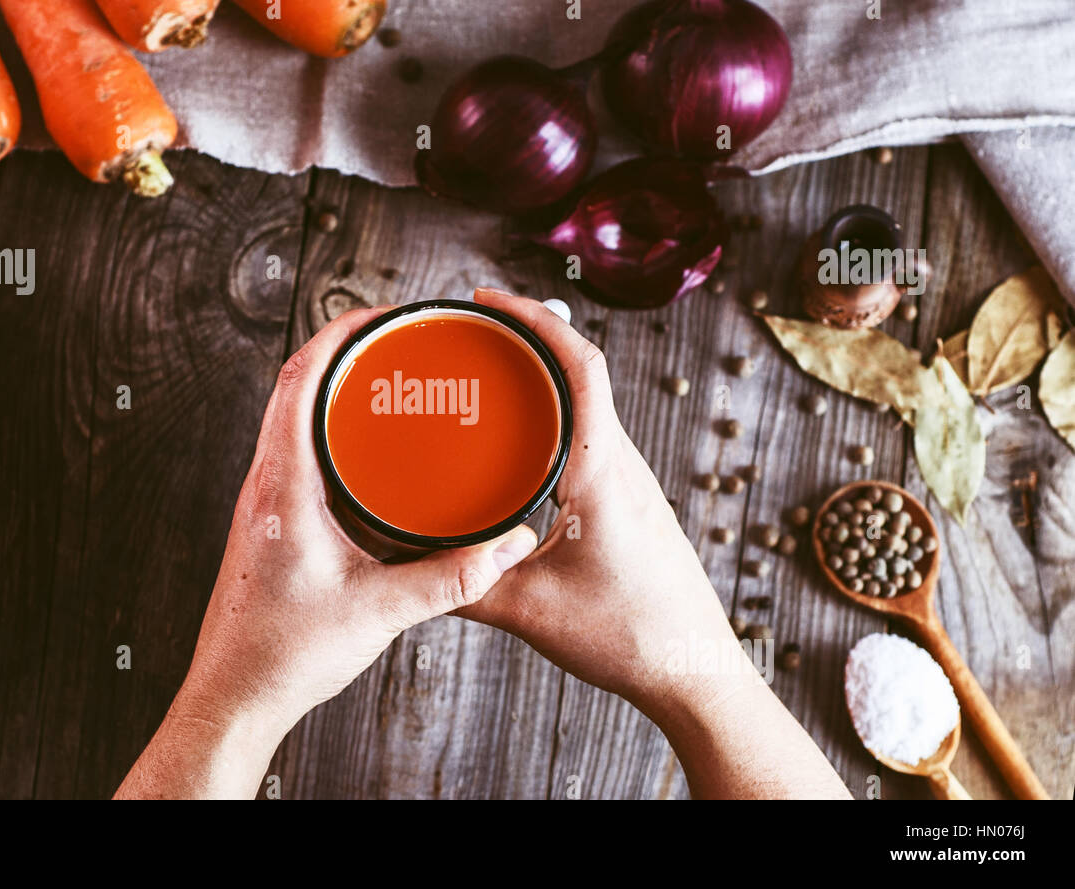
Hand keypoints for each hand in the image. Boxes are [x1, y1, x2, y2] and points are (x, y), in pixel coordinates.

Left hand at [116, 305, 536, 798]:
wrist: (234, 695)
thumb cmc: (284, 653)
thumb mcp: (379, 611)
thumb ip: (450, 578)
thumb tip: (509, 547)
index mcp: (283, 486)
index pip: (298, 379)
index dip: (339, 333)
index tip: (384, 316)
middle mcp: (264, 483)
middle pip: (291, 385)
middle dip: (342, 348)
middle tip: (396, 337)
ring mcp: (262, 502)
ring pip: (287, 416)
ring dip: (330, 386)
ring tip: (384, 378)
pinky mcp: (269, 522)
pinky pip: (293, 450)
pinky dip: (326, 427)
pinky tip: (366, 450)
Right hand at [458, 290, 847, 797]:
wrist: (694, 672)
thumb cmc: (629, 637)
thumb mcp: (528, 612)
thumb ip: (463, 585)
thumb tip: (407, 564)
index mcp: (603, 472)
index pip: (579, 366)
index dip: (534, 320)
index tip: (488, 300)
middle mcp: (625, 464)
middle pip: (583, 372)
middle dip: (529, 337)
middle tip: (474, 329)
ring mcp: (634, 482)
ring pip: (590, 406)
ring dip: (545, 378)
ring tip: (490, 374)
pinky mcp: (632, 503)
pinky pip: (593, 439)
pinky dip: (556, 418)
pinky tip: (521, 442)